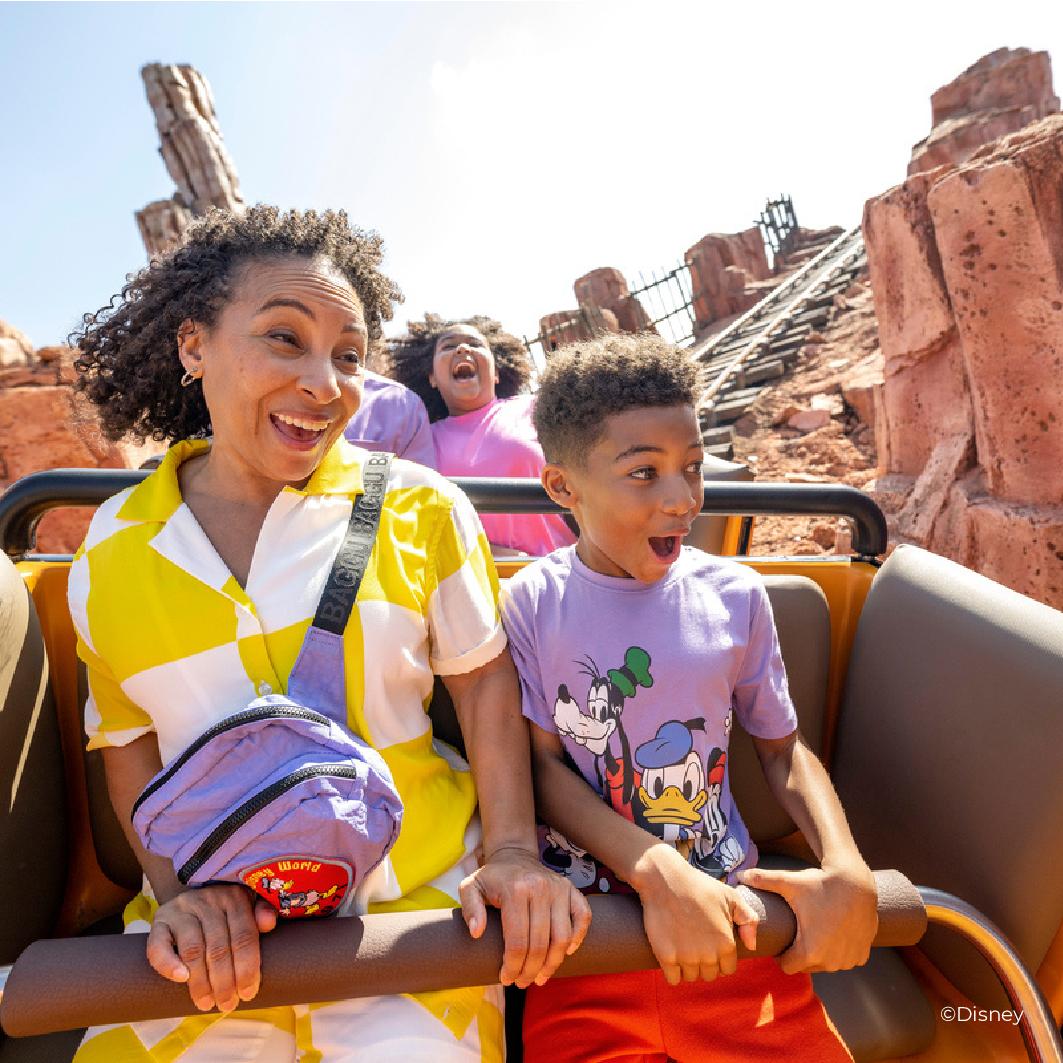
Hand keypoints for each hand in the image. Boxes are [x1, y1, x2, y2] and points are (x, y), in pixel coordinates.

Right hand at [146, 884, 277, 1011]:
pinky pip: (159, 945)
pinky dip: (169, 964)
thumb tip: (268, 923)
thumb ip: (261, 913)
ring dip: (201, 982)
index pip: (244, 936)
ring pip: (193, 950)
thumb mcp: (249, 905)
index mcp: (235, 898)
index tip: (248, 994)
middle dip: (225, 982)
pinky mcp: (160, 920)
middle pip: (219, 947)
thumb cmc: (226, 912)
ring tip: (208, 1003)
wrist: (192, 898)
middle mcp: (209, 900)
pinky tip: (181, 979)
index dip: (247, 968)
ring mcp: (183, 909)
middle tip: (228, 1005)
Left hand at [459, 846, 591, 988]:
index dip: (512, 966)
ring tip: (541, 976)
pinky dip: (578, 937)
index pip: (517, 941)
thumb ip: (469, 908)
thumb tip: (476, 933)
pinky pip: (583, 917)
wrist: (514, 854)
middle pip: (540, 944)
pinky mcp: (571, 889)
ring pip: (562, 937)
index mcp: (515, 891)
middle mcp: (540, 888)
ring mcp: (559, 888)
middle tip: (522, 982)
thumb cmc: (492, 877)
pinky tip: (567, 952)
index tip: (506, 979)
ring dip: (553, 963)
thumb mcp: (470, 886)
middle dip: (530, 971)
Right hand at [633, 845, 758, 985]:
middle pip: (710, 975)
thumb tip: (752, 946)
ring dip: (688, 967)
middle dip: (705, 964)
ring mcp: (686, 957)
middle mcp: (708, 955)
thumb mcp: (731, 896)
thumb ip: (749, 920)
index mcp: (726, 943)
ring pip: (692, 978)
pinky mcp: (666, 957)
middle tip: (696, 945)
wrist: (665, 879)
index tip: (711, 946)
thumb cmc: (699, 886)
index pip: (728, 969)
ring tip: (683, 948)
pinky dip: (673, 972)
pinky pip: (673, 979)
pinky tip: (672, 957)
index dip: (721, 959)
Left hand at [737, 860, 877, 973]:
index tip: (782, 941)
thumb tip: (738, 876)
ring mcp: (848, 961)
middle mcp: (830, 963)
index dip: (781, 955)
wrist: (856, 883)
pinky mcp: (862, 956)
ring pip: (827, 964)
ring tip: (816, 931)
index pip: (787, 967)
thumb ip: (762, 880)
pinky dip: (840, 951)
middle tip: (798, 933)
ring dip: (821, 953)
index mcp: (808, 952)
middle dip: (800, 953)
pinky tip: (835, 933)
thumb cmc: (820, 884)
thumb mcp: (789, 883)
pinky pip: (845, 959)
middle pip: (807, 966)